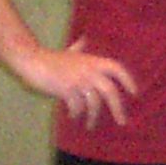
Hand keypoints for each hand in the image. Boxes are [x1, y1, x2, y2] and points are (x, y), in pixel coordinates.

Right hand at [20, 38, 136, 127]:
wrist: (31, 60)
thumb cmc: (50, 57)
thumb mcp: (69, 51)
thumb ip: (79, 48)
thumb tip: (84, 39)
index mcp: (92, 61)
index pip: (117, 69)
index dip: (128, 80)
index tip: (134, 93)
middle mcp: (89, 71)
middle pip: (110, 92)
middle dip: (118, 108)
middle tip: (122, 122)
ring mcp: (78, 81)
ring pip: (93, 103)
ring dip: (93, 117)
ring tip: (90, 125)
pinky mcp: (66, 90)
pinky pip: (77, 106)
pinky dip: (76, 113)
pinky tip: (73, 117)